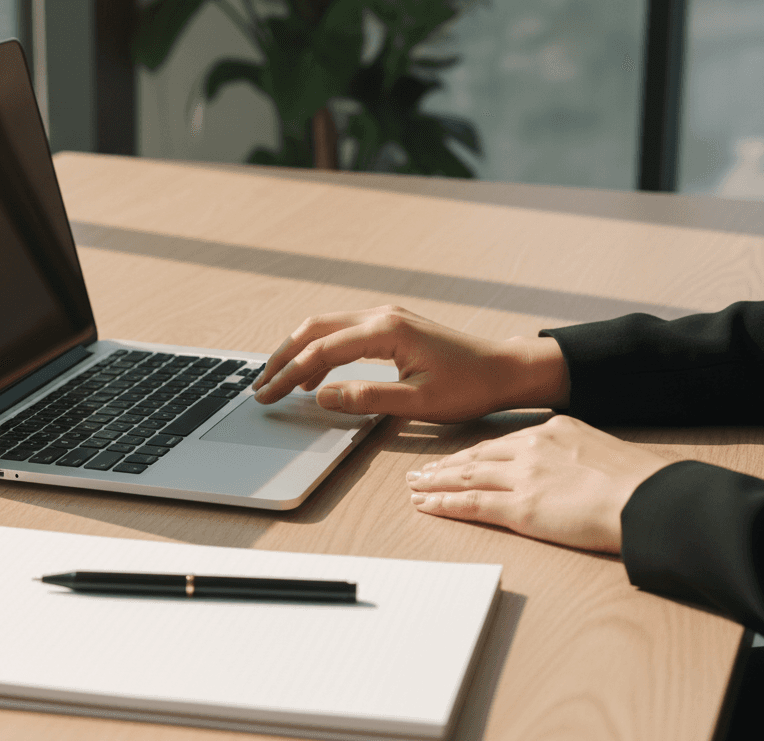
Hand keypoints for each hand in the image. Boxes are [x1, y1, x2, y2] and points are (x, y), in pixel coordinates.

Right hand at [252, 307, 568, 422]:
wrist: (504, 369)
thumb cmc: (469, 386)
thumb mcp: (419, 401)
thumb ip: (367, 398)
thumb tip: (321, 396)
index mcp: (386, 330)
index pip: (322, 350)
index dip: (290, 374)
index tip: (268, 396)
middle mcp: (381, 315)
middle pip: (314, 329)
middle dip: (282, 357)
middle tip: (259, 386)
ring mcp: (384, 317)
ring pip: (324, 327)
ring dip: (296, 352)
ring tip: (275, 381)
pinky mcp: (389, 326)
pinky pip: (341, 333)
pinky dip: (318, 351)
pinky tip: (309, 375)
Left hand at [406, 415, 673, 552]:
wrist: (651, 499)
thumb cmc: (642, 483)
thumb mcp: (606, 451)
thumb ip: (579, 455)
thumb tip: (575, 470)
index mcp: (554, 430)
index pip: (502, 443)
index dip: (474, 453)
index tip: (457, 459)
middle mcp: (532, 447)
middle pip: (477, 456)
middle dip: (446, 465)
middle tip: (422, 470)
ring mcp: (523, 477)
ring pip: (466, 477)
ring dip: (436, 482)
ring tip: (414, 487)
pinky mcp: (520, 507)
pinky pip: (471, 504)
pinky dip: (444, 504)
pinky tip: (425, 505)